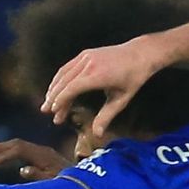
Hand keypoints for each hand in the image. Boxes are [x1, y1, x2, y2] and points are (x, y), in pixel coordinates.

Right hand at [0, 139, 68, 180]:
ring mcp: (42, 152)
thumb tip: (22, 170)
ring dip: (1, 147)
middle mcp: (42, 151)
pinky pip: (22, 150)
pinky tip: (0, 156)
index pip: (20, 150)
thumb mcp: (54, 182)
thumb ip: (38, 176)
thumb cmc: (69, 184)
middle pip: (17, 144)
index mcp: (44, 156)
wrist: (85, 183)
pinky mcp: (42, 156)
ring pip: (18, 146)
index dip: (4, 155)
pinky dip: (9, 151)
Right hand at [41, 35, 160, 135]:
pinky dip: (60, 79)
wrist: (141, 53)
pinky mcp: (85, 54)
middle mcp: (89, 64)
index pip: (72, 88)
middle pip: (64, 82)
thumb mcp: (122, 99)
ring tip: (49, 103)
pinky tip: (57, 89)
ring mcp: (86, 56)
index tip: (54, 111)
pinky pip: (67, 67)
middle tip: (47, 112)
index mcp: (98, 75)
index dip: (61, 100)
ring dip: (54, 88)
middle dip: (54, 98)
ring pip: (63, 74)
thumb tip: (97, 134)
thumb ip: (106, 116)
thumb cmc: (133, 78)